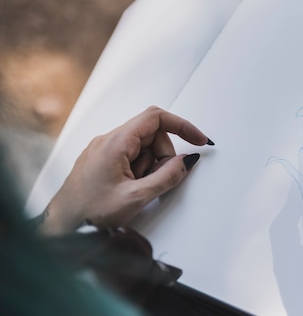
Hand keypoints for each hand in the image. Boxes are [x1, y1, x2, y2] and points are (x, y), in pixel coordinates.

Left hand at [37, 106, 211, 234]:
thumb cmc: (87, 215)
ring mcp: (103, 151)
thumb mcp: (136, 198)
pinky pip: (131, 158)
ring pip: (143, 148)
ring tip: (136, 190)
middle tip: (155, 182)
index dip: (182, 125)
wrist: (59, 229)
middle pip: (152, 135)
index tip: (198, 139)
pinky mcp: (101, 161)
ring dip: (149, 168)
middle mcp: (107, 141)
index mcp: (114, 143)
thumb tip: (187, 161)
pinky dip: (139, 172)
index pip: (156, 118)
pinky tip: (130, 189)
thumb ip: (167, 177)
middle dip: (162, 157)